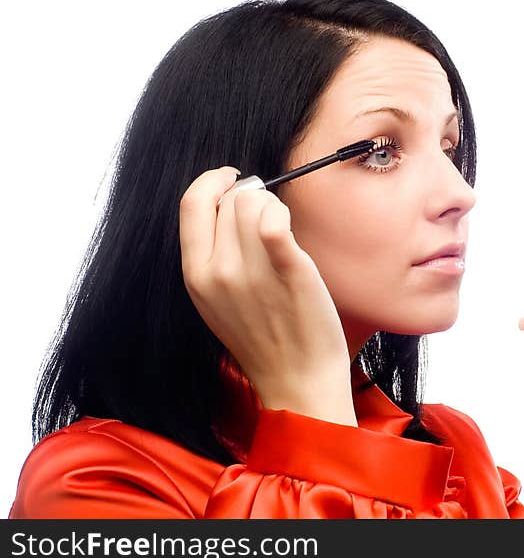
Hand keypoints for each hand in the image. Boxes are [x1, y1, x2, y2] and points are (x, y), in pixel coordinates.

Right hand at [179, 166, 355, 425]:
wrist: (298, 380)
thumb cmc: (264, 338)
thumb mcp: (217, 300)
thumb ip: (214, 256)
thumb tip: (228, 204)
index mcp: (196, 275)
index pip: (192, 203)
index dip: (212, 182)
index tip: (231, 178)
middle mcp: (218, 271)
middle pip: (230, 199)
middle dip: (251, 197)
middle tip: (269, 217)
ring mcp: (253, 272)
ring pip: (256, 202)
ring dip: (272, 206)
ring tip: (282, 230)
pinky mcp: (290, 271)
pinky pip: (276, 222)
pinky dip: (282, 215)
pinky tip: (287, 227)